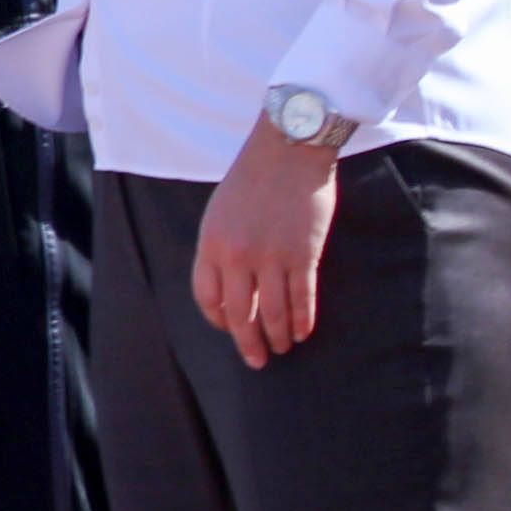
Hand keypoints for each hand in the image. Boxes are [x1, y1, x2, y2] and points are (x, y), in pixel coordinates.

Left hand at [193, 128, 342, 364]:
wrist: (287, 151)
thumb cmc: (252, 180)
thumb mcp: (219, 213)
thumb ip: (220, 249)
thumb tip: (229, 289)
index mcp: (211, 244)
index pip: (208, 298)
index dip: (219, 320)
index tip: (230, 328)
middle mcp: (238, 255)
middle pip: (240, 315)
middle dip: (248, 343)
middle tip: (257, 359)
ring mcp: (271, 256)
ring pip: (273, 313)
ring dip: (278, 336)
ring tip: (283, 347)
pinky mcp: (303, 254)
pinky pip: (302, 299)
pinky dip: (302, 321)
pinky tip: (303, 332)